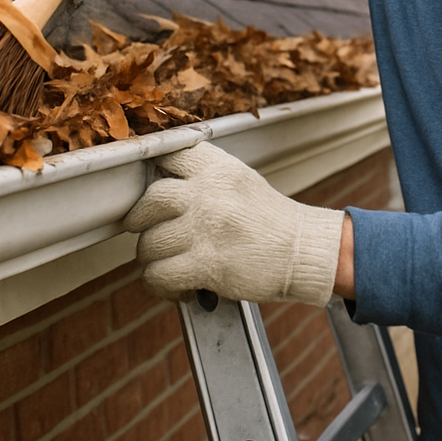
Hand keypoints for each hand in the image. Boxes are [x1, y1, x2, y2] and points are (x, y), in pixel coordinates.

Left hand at [124, 141, 344, 305]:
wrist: (301, 250)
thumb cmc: (268, 219)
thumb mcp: (239, 179)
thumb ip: (202, 175)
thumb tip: (156, 181)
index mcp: (218, 168)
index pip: (167, 155)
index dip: (152, 172)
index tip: (148, 188)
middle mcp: (208, 193)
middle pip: (149, 200)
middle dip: (140, 220)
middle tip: (144, 229)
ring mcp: (206, 228)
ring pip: (149, 243)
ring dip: (152, 258)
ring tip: (167, 262)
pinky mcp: (207, 263)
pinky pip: (158, 274)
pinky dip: (161, 284)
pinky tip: (177, 285)